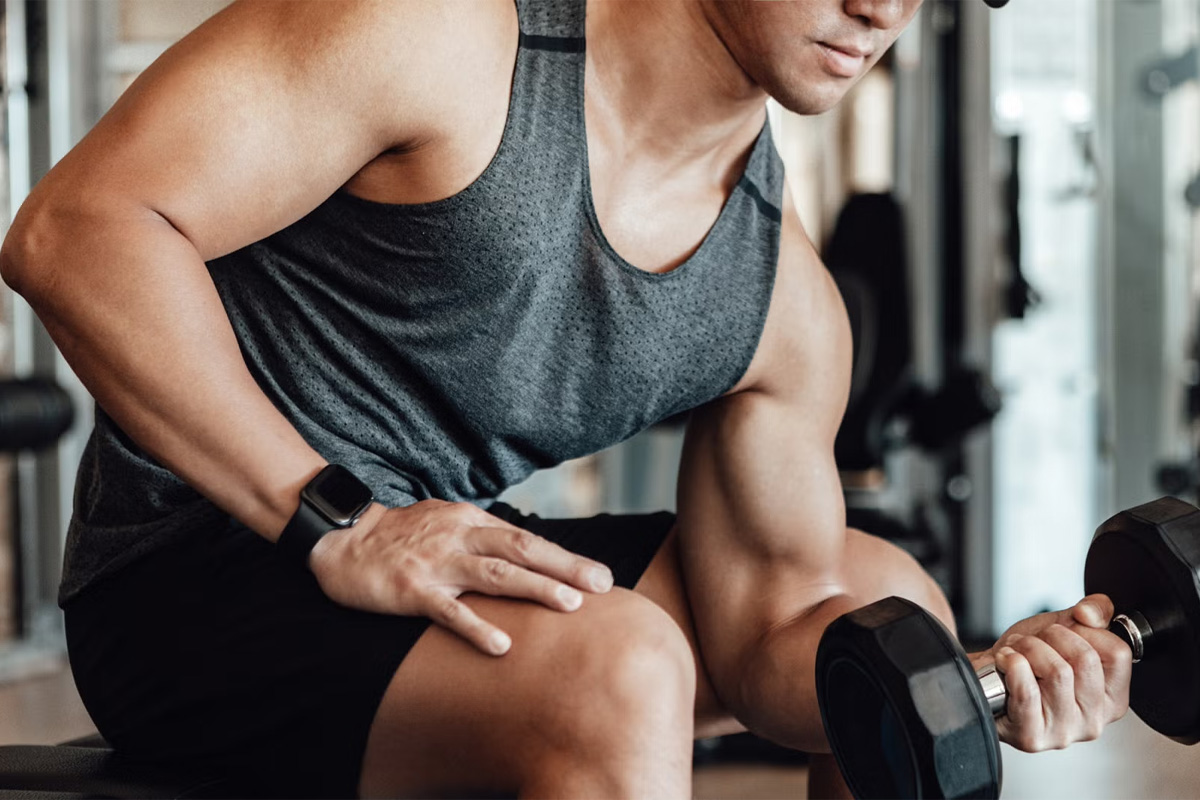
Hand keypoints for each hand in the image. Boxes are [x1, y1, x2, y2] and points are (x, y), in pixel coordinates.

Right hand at [307, 499, 614, 655]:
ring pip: (495, 573)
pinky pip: (449, 610)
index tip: (599, 575)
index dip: (564, 557)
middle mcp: (459, 536)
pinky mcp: (412, 589)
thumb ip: (481, 536)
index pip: (525, 539)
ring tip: (569, 605)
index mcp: (470, 520)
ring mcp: (436, 562)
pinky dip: (477, 627)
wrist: (340, 538)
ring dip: (534, 587)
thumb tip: (524, 554)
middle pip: (521, 549)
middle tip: (601, 584)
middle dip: (565, 566)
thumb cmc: (398, 535)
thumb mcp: (444, 522)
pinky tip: (502, 646)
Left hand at [972, 594, 1132, 750]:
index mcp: (1112, 698)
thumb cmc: (1028, 659)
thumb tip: (1089, 613)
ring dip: (1027, 648)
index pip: (1119, 653)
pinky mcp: (1032, 737)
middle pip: (1085, 659)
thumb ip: (1095, 611)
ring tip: (1017, 653)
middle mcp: (1094, 721)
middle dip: (1050, 637)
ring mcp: (1064, 733)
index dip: (1084, 630)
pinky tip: (1005, 664)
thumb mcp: (1066, 626)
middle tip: (1033, 642)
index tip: (1063, 633)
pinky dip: (1010, 663)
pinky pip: (1027, 690)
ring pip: (1056, 671)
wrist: (986, 677)